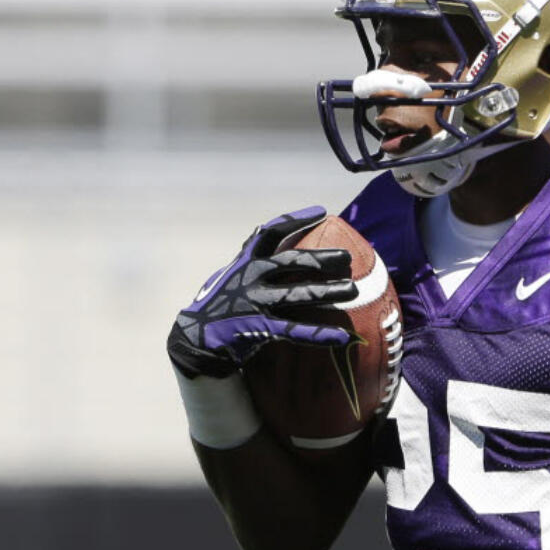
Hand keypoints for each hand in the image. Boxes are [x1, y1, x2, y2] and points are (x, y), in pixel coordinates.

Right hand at [167, 207, 358, 378]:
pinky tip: (342, 337)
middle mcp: (251, 276)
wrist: (196, 336)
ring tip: (353, 291)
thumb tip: (277, 245)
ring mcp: (255, 301)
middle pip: (292, 262)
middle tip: (347, 258)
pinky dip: (320, 335)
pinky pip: (295, 331)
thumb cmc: (222, 304)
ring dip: (327, 293)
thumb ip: (253, 260)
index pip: (270, 232)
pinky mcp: (257, 327)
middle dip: (321, 258)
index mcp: (246, 261)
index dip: (296, 220)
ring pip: (298, 294)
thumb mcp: (233, 275)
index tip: (321, 211)